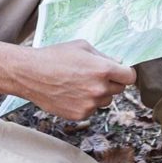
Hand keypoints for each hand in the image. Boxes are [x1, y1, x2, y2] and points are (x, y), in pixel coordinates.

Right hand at [18, 40, 136, 119]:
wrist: (31, 74)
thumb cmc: (55, 56)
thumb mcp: (82, 47)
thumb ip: (103, 57)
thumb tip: (118, 65)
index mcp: (103, 70)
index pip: (130, 77)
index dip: (126, 74)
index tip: (121, 73)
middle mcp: (99, 89)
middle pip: (119, 90)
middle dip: (111, 82)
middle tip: (95, 76)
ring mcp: (90, 104)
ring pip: (106, 101)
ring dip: (99, 94)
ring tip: (80, 84)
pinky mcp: (80, 115)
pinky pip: (92, 110)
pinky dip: (86, 103)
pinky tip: (72, 93)